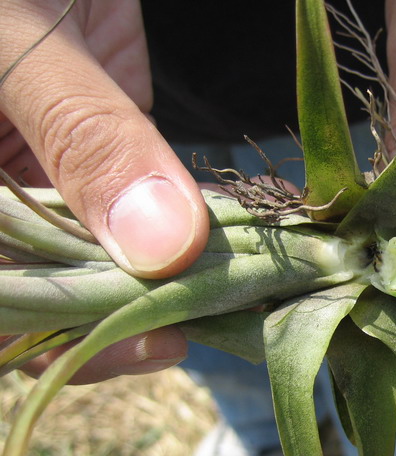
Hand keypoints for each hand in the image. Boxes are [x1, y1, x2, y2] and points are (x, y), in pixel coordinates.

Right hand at [0, 0, 208, 379]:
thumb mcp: (17, 40)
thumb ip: (85, 140)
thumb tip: (163, 248)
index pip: (7, 311)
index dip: (71, 343)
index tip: (162, 339)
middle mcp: (4, 204)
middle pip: (61, 295)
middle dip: (141, 312)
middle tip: (223, 311)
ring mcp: (47, 171)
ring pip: (106, 255)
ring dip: (173, 271)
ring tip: (240, 282)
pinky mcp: (96, 141)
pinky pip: (138, 201)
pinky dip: (183, 218)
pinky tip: (229, 233)